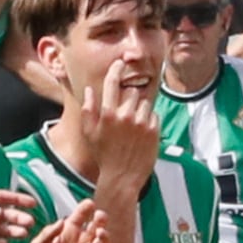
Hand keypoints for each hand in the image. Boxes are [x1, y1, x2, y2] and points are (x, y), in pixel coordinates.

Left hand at [25, 199, 113, 242]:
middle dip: (100, 219)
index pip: (79, 217)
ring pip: (103, 241)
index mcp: (67, 233)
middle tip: (99, 216)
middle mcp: (80, 242)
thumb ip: (47, 234)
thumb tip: (61, 221)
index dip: (85, 209)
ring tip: (99, 234)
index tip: (89, 204)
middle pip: (95, 226)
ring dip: (105, 236)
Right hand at [84, 60, 159, 192]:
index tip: (119, 64)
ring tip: (133, 126)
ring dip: (140, 109)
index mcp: (108, 114)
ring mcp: (141, 122)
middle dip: (129, 98)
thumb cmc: (104, 156)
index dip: (116, 70)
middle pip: (132, 92)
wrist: (122, 178)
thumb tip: (89, 90)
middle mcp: (125, 115)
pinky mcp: (154, 130)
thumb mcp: (89, 134)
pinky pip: (153, 114)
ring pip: (144, 102)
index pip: (112, 83)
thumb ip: (88, 110)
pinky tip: (141, 133)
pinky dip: (149, 119)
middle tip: (126, 113)